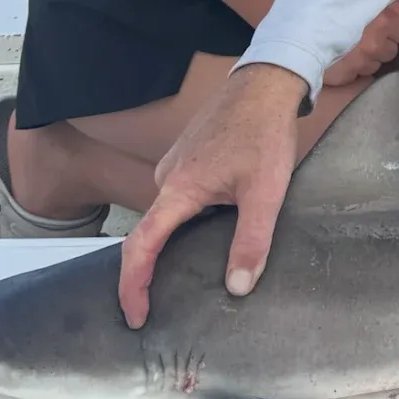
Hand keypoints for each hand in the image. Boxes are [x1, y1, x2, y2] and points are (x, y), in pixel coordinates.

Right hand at [119, 63, 304, 327]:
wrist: (266, 83)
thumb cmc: (265, 133)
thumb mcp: (266, 192)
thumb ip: (251, 241)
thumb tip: (236, 287)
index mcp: (179, 189)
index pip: (141, 247)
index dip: (133, 286)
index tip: (135, 315)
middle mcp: (167, 177)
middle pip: (149, 233)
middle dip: (148, 272)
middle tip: (156, 306)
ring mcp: (174, 164)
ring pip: (165, 214)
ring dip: (170, 243)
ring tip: (182, 273)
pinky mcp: (187, 156)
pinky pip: (176, 197)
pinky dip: (182, 220)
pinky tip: (206, 230)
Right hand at [320, 0, 398, 86]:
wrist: (303, 28)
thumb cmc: (334, 6)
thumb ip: (395, 7)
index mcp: (383, 21)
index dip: (392, 28)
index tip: (378, 24)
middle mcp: (376, 43)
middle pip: (391, 50)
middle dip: (381, 44)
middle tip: (363, 35)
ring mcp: (363, 61)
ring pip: (377, 63)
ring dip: (369, 57)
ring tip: (352, 46)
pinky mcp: (350, 75)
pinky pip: (361, 73)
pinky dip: (355, 67)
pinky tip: (344, 57)